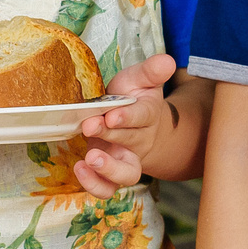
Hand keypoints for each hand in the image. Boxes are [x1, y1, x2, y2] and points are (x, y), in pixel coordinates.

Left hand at [74, 54, 175, 197]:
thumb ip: (151, 71)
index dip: (128, 117)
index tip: (112, 114)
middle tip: (90, 126)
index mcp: (148, 115)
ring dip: (108, 170)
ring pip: (126, 174)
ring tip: (89, 160)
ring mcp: (125, 159)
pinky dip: (95, 185)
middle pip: (130, 142)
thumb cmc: (134, 98)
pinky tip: (80, 170)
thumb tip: (167, 60)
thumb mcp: (140, 79)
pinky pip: (108, 188)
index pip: (143, 116)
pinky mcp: (111, 173)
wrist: (136, 124)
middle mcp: (139, 141)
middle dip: (110, 135)